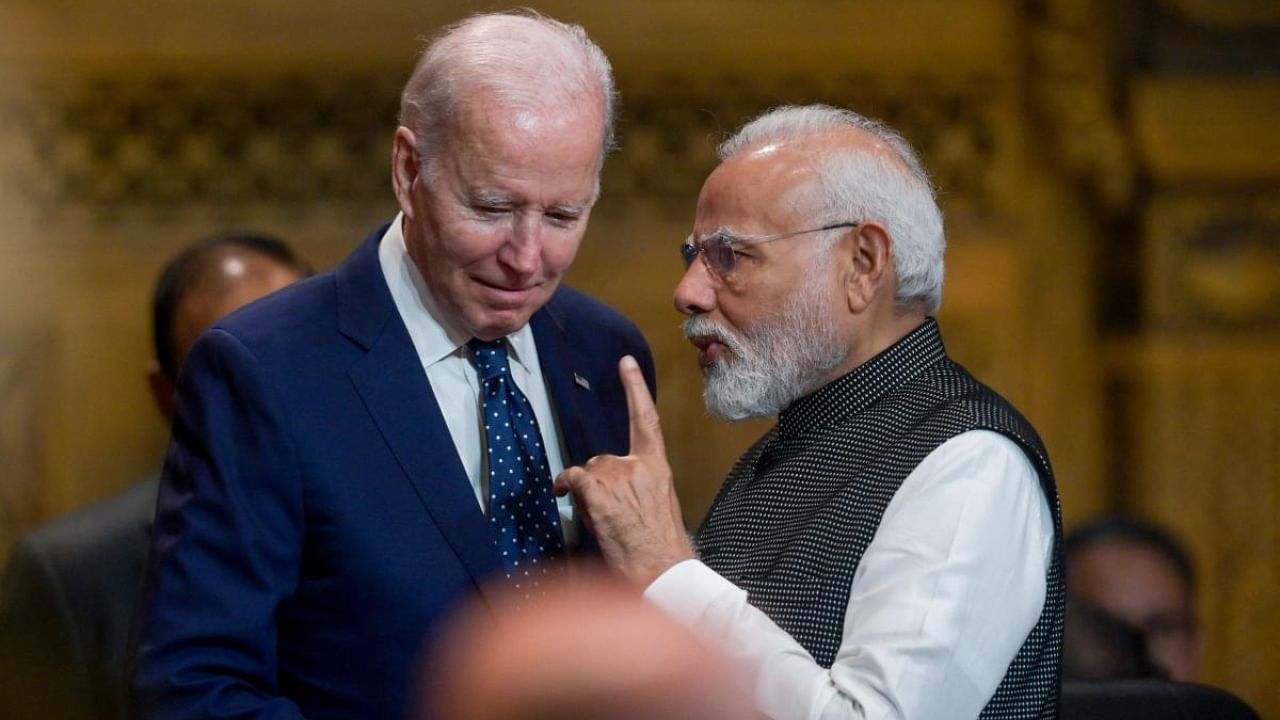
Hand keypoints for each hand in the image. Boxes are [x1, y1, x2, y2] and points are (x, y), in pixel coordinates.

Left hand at [555, 356, 693, 587]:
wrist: (662, 572)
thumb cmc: (661, 547)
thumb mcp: (660, 505)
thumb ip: (639, 484)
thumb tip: (612, 484)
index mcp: (658, 468)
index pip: (646, 421)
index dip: (634, 389)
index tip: (625, 363)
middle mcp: (640, 467)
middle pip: (603, 458)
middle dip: (598, 481)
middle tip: (606, 510)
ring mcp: (620, 479)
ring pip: (588, 472)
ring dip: (587, 492)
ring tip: (602, 520)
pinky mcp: (601, 493)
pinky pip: (575, 478)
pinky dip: (567, 486)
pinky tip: (566, 496)